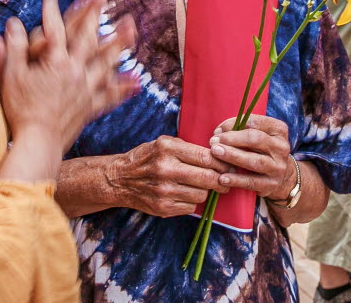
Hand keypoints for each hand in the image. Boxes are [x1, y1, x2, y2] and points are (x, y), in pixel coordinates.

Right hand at [0, 0, 136, 152]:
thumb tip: (11, 24)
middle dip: (93, 14)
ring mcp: (86, 89)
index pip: (54, 28)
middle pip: (87, 37)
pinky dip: (124, 87)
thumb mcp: (10, 77)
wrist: (37, 143)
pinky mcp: (91, 107)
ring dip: (119, 43)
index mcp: (55, 62)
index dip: (51, 8)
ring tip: (131, 28)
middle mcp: (75, 71)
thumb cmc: (20, 110)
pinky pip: (111, 95)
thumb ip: (13, 49)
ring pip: (107, 61)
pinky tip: (137, 81)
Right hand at [107, 136, 227, 216]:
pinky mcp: (163, 208)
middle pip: (207, 178)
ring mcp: (164, 191)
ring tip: (199, 185)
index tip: (230, 165)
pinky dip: (192, 201)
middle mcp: (165, 169)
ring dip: (205, 191)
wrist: (120, 179)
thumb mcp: (164, 143)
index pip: (205, 157)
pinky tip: (185, 194)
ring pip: (202, 195)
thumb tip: (218, 156)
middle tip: (225, 180)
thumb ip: (188, 148)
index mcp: (167, 149)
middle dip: (221, 180)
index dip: (222, 163)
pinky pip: (191, 207)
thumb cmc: (146, 158)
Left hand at [208, 115, 294, 200]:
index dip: (234, 124)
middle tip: (214, 141)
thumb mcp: (257, 135)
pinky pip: (251, 182)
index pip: (255, 122)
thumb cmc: (261, 150)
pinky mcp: (271, 184)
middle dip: (232, 139)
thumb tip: (218, 133)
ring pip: (254, 161)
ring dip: (232, 156)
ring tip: (216, 153)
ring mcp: (278, 167)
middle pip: (255, 140)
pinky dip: (236, 180)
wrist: (281, 176)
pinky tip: (222, 178)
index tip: (218, 130)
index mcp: (278, 129)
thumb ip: (239, 130)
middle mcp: (281, 147)